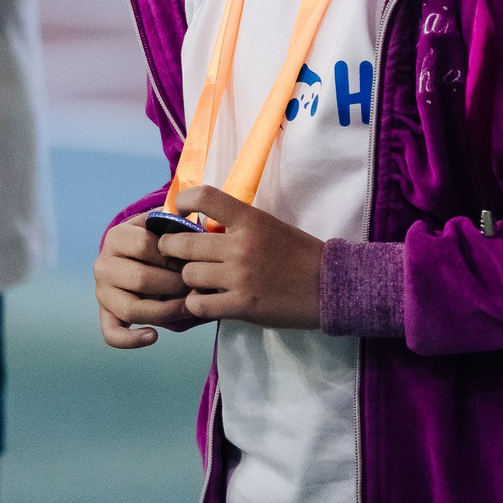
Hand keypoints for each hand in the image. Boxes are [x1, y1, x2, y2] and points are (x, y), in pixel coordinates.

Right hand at [95, 213, 195, 348]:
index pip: (144, 245)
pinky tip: (153, 336)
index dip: (172, 255)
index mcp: (116, 237)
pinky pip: (112, 334)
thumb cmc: (159, 242)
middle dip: (174, 285)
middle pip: (140, 279)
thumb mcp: (164, 226)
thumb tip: (194, 230)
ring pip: (130, 309)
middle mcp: (103, 265)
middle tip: (196, 286)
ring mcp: (102, 292)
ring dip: (164, 311)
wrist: (137, 258)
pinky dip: (131, 340)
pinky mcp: (105, 315)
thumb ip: (177, 225)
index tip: (193, 261)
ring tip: (187, 308)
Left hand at [160, 185, 324, 330]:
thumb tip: (200, 226)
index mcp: (251, 219)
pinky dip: (197, 304)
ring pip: (188, 275)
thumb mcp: (269, 226)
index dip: (183, 201)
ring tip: (198, 281)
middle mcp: (241, 245)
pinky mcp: (242, 305)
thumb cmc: (299, 254)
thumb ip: (237, 225)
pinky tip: (206, 300)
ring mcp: (240, 277)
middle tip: (174, 252)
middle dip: (172, 248)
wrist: (330, 286)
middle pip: (182, 244)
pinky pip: (199, 305)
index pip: (204, 197)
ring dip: (189, 279)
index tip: (180, 212)